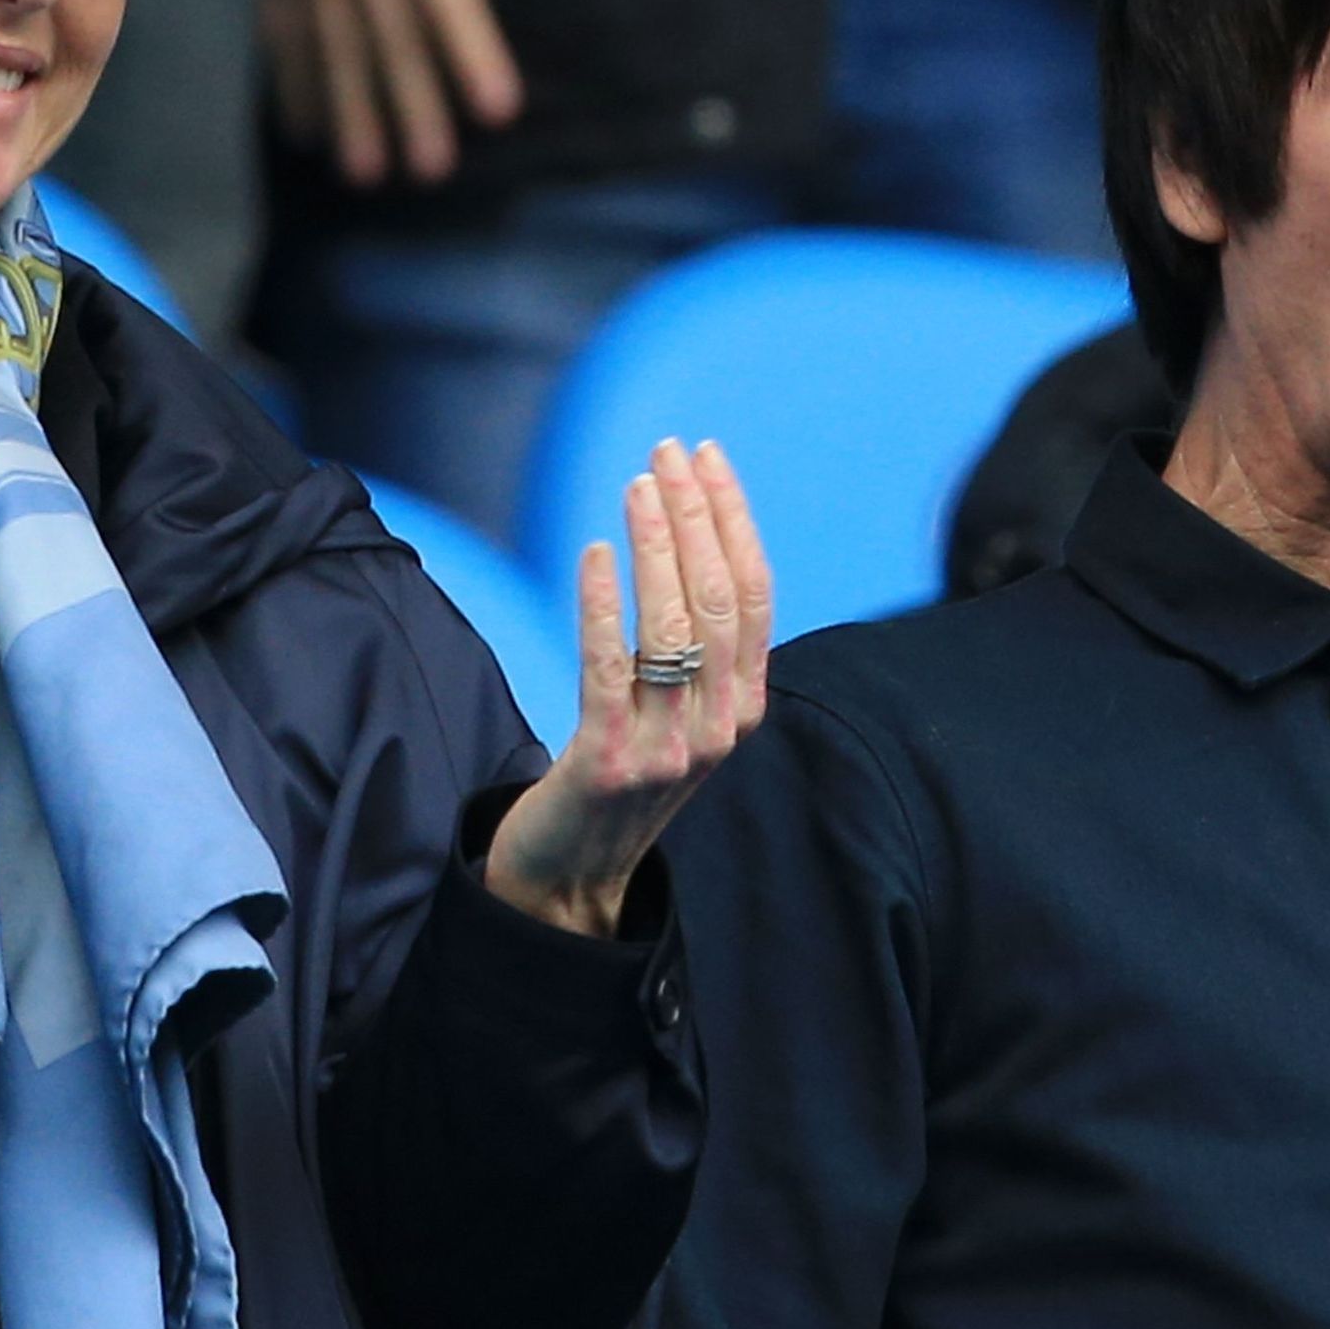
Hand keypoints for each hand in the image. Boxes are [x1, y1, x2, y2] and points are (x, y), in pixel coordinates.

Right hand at [258, 0, 566, 187]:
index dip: (472, 53)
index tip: (498, 109)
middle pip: (391, 41)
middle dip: (411, 107)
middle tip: (433, 171)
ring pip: (333, 52)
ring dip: (350, 115)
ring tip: (369, 173)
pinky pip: (281, 36)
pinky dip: (292, 87)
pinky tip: (307, 137)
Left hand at [482, 440, 771, 934]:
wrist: (574, 877)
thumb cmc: (621, 779)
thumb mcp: (679, 717)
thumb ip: (698, 655)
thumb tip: (690, 549)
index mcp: (744, 708)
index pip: (755, 596)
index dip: (733, 520)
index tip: (706, 458)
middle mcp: (719, 727)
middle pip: (721, 601)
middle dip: (696, 516)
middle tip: (666, 451)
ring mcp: (669, 750)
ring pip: (676, 630)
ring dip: (657, 547)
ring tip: (635, 486)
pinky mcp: (609, 764)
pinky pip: (611, 671)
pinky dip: (606, 607)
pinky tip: (596, 553)